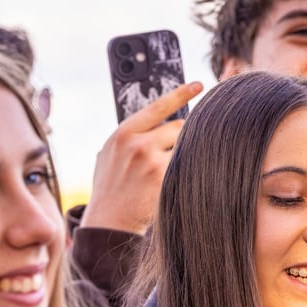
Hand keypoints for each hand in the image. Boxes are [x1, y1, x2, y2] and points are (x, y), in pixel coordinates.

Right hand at [81, 82, 203, 233]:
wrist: (109, 221)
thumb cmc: (110, 189)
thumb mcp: (109, 155)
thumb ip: (129, 138)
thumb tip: (155, 122)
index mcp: (123, 133)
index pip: (158, 106)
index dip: (181, 94)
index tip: (198, 85)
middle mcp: (138, 144)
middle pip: (178, 127)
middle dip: (183, 138)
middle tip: (177, 152)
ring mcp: (152, 162)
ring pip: (185, 147)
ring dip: (186, 155)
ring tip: (171, 169)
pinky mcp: (164, 179)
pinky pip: (186, 166)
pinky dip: (189, 170)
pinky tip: (181, 180)